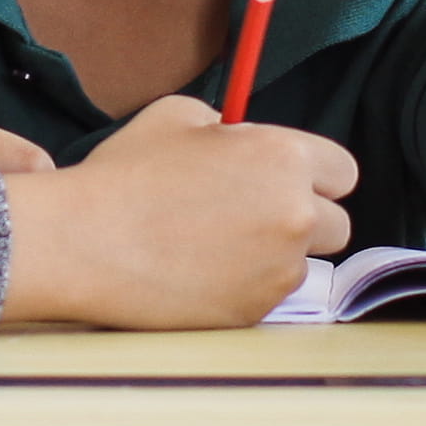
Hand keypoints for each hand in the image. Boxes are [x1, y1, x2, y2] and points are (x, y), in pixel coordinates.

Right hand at [0, 94, 355, 327]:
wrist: (81, 242)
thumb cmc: (123, 174)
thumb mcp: (176, 115)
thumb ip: (227, 126)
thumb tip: (241, 142)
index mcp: (283, 158)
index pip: (343, 172)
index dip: (313, 174)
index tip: (285, 179)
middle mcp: (294, 215)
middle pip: (337, 225)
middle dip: (303, 218)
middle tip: (251, 214)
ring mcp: (277, 270)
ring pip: (300, 263)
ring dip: (272, 254)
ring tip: (213, 244)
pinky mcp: (254, 311)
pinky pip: (266, 295)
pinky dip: (243, 285)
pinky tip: (197, 270)